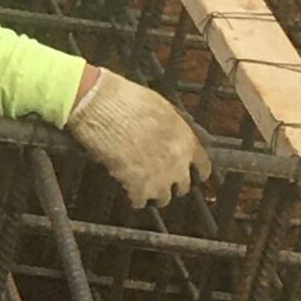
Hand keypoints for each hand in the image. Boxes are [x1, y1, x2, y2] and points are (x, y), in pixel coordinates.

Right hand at [67, 68, 211, 209]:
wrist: (98, 104)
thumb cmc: (123, 97)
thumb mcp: (158, 106)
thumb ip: (171, 127)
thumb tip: (170, 135)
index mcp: (185, 139)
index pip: (203, 167)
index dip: (195, 172)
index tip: (191, 175)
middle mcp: (178, 162)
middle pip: (183, 186)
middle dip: (171, 182)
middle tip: (158, 175)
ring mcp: (159, 178)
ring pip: (163, 199)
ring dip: (153, 192)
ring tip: (141, 184)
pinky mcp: (138, 188)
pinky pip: (140, 202)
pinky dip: (133, 197)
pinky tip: (125, 187)